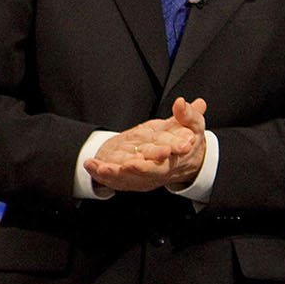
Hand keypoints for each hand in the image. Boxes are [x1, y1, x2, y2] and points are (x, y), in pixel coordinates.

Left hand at [84, 97, 207, 192]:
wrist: (188, 159)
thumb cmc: (189, 139)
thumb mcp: (193, 125)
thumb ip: (188, 114)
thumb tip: (181, 102)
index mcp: (176, 160)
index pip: (165, 164)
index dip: (154, 161)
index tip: (141, 159)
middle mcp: (160, 172)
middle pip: (146, 174)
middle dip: (135, 170)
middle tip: (125, 166)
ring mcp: (146, 177)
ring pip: (129, 180)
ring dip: (114, 175)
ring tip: (101, 167)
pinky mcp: (134, 179)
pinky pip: (117, 180)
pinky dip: (103, 175)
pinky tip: (91, 165)